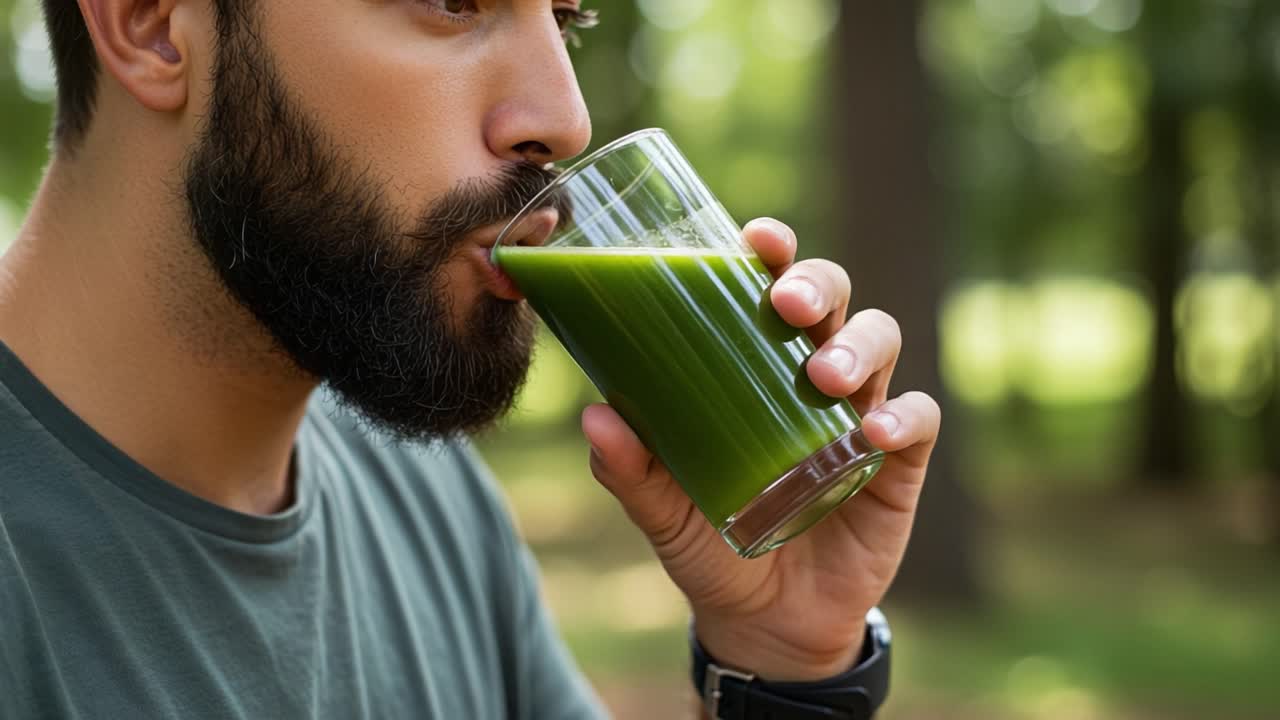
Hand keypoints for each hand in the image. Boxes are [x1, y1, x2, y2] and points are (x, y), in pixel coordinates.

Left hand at [581, 218, 940, 681]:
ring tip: (825, 379)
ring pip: (880, 341)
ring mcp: (860, 412)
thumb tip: (594, 415)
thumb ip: (629, 469)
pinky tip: (870, 435)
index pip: (769, 286)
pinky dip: (901, 417)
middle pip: (833, 297)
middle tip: (785, 304)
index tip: (757, 236)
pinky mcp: (898, 463)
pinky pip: (917, 419)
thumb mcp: (662, 509)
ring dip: (857, 348)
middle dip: (816, 285)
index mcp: (753, 364)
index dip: (772, 251)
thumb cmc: (709, 544)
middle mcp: (811, 373)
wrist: (765, 624)